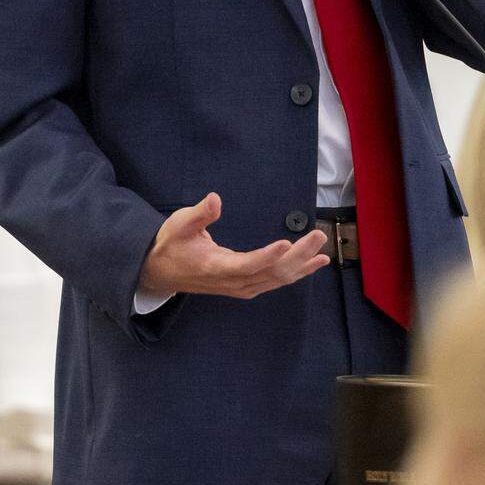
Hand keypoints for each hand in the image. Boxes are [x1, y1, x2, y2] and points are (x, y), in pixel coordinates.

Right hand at [137, 192, 329, 299]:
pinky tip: (314, 263)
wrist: (162, 272)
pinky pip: (276, 281)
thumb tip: (215, 198)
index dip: (268, 256)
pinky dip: (297, 273)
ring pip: (278, 279)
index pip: (247, 264)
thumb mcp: (179, 224)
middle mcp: (233, 281)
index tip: (287, 242)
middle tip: (318, 235)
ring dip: (302, 264)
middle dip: (298, 255)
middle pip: (271, 272)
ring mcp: (241, 286)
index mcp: (216, 266)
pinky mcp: (247, 285)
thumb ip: (200, 214)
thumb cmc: (171, 244)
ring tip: (323, 248)